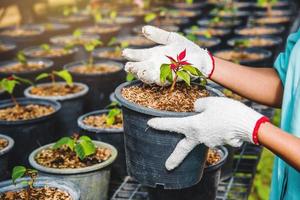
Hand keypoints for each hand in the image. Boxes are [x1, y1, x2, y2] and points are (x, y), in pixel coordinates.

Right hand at [122, 25, 214, 85]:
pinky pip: (160, 80)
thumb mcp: (171, 39)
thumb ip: (158, 35)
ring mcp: (162, 73)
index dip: (131, 54)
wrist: (201, 59)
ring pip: (148, 76)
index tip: (124, 52)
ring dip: (142, 74)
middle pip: (141, 67)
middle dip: (134, 68)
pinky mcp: (170, 79)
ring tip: (138, 71)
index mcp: (154, 54)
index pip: (139, 55)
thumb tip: (144, 29)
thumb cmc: (186, 48)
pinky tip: (150, 76)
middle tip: (128, 66)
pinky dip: (155, 79)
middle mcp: (156, 65)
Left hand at [147, 97, 268, 169]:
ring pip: (201, 138)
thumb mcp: (211, 102)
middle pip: (183, 148)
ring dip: (203, 131)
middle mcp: (200, 138)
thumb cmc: (229, 112)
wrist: (250, 126)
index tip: (150, 124)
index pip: (173, 125)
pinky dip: (215, 130)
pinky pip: (214, 136)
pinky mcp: (220, 143)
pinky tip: (222, 124)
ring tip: (216, 118)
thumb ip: (199, 105)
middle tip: (167, 167)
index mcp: (194, 126)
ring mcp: (210, 143)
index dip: (160, 123)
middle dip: (175, 158)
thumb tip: (196, 108)